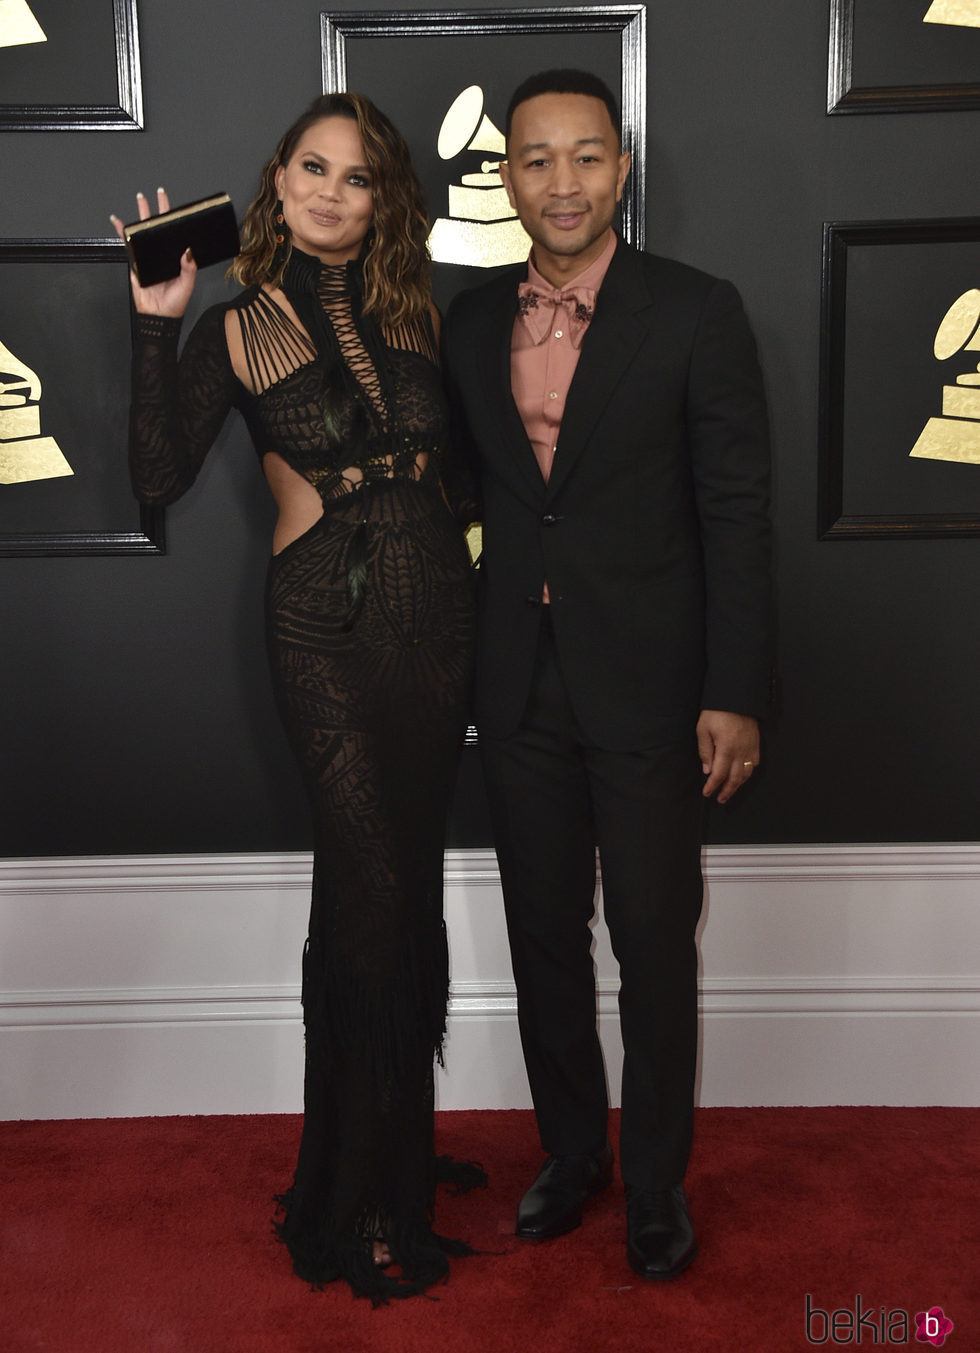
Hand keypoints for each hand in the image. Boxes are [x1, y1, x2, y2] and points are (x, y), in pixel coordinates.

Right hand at [109, 187, 196, 317]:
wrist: (158, 316)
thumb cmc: (174, 303)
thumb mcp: (187, 284)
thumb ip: (189, 267)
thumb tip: (188, 250)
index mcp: (175, 258)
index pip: (174, 234)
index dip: (174, 219)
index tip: (174, 205)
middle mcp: (162, 254)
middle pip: (158, 228)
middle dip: (157, 210)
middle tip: (157, 194)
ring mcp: (148, 257)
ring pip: (143, 232)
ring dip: (140, 215)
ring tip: (140, 199)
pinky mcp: (135, 262)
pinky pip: (127, 244)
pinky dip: (121, 232)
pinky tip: (117, 221)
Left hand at [696, 709, 759, 803]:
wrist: (736, 697)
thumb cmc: (716, 712)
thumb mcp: (703, 730)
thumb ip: (705, 751)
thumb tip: (707, 770)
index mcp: (726, 749)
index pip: (719, 775)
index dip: (712, 786)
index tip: (707, 793)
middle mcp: (741, 752)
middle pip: (735, 779)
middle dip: (727, 791)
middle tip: (720, 799)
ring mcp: (750, 748)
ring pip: (746, 773)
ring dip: (738, 785)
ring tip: (730, 791)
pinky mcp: (756, 743)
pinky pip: (755, 763)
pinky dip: (748, 773)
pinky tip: (742, 775)